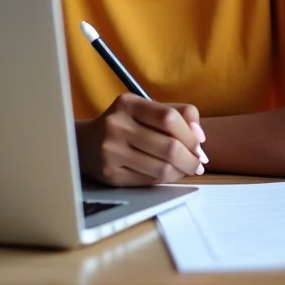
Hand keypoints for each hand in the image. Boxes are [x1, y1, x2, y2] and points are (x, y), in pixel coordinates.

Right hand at [75, 93, 208, 186]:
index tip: (199, 143)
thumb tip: (200, 136)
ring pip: (161, 168)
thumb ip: (177, 113)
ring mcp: (111, 152)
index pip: (168, 117)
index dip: (190, 133)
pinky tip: (170, 174)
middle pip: (168, 146)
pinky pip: (149, 181)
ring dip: (182, 171)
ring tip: (187, 168)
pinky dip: (167, 179)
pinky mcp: (110, 176)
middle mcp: (117, 126)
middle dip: (191, 157)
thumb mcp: (144, 108)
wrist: (84, 143)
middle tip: (199, 162)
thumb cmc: (124, 124)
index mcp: (127, 104)